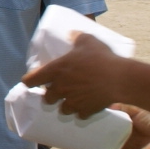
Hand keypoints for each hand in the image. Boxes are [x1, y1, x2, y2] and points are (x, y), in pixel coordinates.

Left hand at [22, 31, 136, 118]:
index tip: (31, 81)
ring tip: (73, 100)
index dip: (30, 81)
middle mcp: (60, 88)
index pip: (31, 80)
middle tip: (57, 90)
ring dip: (66, 105)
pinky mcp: (85, 111)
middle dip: (50, 95)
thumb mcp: (87, 41)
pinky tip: (87, 106)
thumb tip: (71, 33)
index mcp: (55, 71)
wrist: (119, 79)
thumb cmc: (100, 58)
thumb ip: (76, 37)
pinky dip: (82, 111)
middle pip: (46, 98)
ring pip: (63, 109)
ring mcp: (72, 102)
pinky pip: (80, 115)